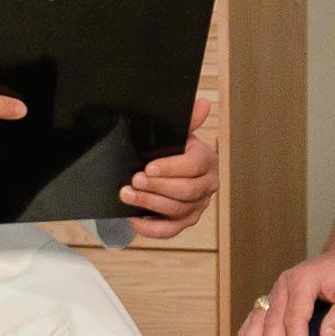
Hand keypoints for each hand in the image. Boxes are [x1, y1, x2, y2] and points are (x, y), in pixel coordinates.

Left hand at [122, 99, 219, 239]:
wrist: (165, 169)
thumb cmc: (171, 150)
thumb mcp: (177, 134)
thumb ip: (188, 120)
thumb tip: (203, 104)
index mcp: (206, 159)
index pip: (194, 165)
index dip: (171, 167)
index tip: (148, 167)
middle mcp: (207, 184)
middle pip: (186, 191)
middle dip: (157, 186)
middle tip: (134, 180)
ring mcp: (197, 206)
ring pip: (176, 210)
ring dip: (149, 203)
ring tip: (127, 194)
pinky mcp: (185, 222)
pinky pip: (169, 231)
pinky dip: (150, 228)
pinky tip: (133, 219)